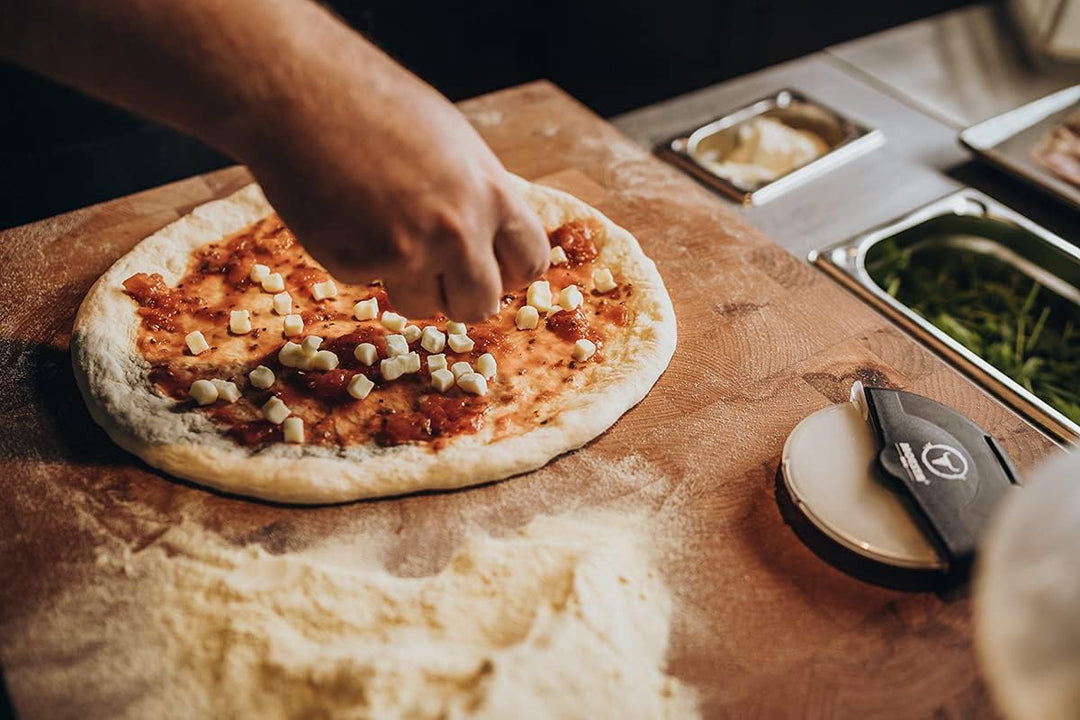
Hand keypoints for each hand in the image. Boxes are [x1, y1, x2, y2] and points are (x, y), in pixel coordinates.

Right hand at [237, 34, 548, 321]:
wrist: (299, 91)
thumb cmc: (377, 104)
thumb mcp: (454, 145)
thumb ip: (477, 198)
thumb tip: (492, 243)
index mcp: (490, 193)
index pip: (529, 262)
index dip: (509, 272)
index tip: (492, 270)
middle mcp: (456, 231)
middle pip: (481, 305)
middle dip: (461, 296)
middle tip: (439, 275)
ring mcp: (404, 253)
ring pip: (423, 307)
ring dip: (408, 283)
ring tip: (382, 228)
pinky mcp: (354, 264)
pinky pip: (369, 282)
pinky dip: (358, 258)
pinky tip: (344, 211)